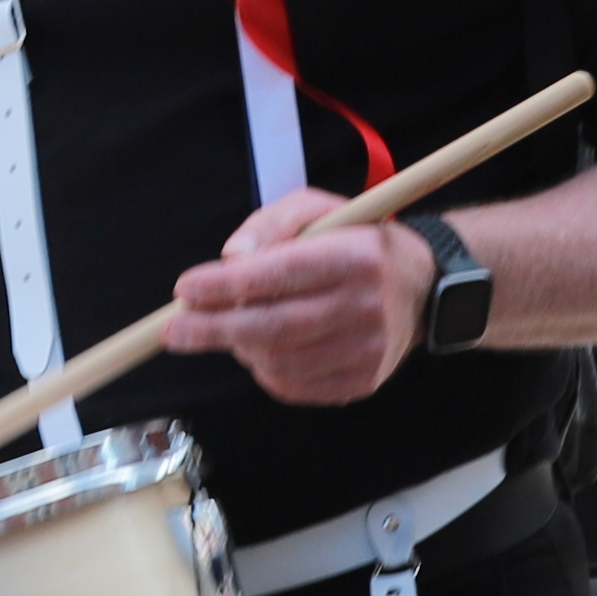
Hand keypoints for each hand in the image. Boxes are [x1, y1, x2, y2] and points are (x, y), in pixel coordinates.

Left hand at [165, 188, 431, 405]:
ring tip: (225, 328)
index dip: (228, 286)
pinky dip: (264, 369)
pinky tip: (258, 348)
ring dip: (239, 347)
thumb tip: (230, 258)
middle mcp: (366, 307)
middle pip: (276, 327)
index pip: (282, 274)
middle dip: (215, 329)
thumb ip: (271, 225)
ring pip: (280, 360)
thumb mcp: (319, 210)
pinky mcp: (363, 382)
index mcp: (356, 256)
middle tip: (173, 331)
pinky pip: (295, 385)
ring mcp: (367, 351)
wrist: (423, 289)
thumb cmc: (357, 242)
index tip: (185, 290)